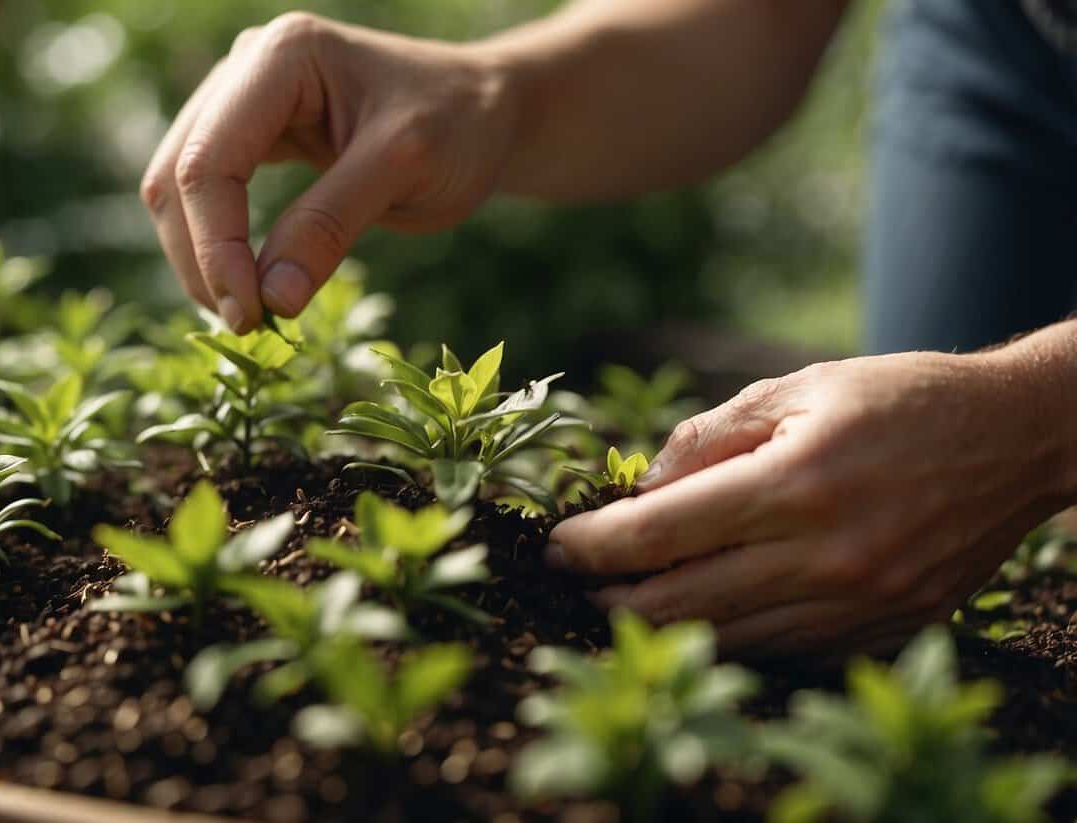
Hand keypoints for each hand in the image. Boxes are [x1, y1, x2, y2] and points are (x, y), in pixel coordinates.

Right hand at [140, 13, 515, 331]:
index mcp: (281, 57)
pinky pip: (210, 195)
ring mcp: (243, 99)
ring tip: (249, 316)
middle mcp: (247, 68)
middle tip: (246, 328)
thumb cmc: (459, 126)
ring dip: (202, 258)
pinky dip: (219, 246)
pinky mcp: (254, 134)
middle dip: (202, 258)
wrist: (484, 111)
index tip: (248, 315)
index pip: (210, 161)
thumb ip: (331, 226)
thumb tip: (269, 300)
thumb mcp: (404, 170)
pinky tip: (250, 288)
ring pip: (180, 188)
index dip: (215, 245)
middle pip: (179, 174)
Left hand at [546, 350, 1074, 657]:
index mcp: (794, 482)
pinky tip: (703, 617)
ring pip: (727, 640)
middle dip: (611, 598)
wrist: (1016, 439)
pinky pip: (783, 654)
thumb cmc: (898, 398)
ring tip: (626, 602)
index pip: (658, 534)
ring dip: (663, 627)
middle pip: (680, 603)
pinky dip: (730, 639)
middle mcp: (825, 554)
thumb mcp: (798, 387)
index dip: (592, 547)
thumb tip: (640, 490)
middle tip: (577, 582)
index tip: (557, 547)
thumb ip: (707, 437)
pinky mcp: (884, 629)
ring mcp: (858, 603)